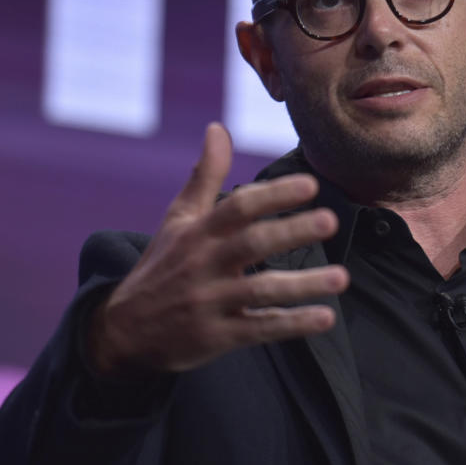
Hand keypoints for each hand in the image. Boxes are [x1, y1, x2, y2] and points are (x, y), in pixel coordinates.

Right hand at [87, 123, 349, 376]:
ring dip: (303, 284)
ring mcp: (210, 302)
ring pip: (262, 290)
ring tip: (342, 278)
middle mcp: (204, 265)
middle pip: (253, 243)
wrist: (124, 333)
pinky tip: (325, 317)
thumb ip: (204, 176)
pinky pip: (260, 329)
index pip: (238, 207)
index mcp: (198, 233)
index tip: (311, 186)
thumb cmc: (162, 268)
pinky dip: (293, 324)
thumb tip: (218, 127)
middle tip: (331, 221)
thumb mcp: (178, 220)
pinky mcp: (217, 336)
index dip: (274, 195)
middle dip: (293, 231)